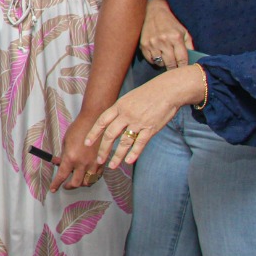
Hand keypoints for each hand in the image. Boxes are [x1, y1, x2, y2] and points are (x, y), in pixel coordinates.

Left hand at [50, 115, 102, 191]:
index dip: (56, 184)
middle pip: (76, 183)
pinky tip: (87, 175)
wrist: (95, 121)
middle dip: (69, 186)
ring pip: (88, 182)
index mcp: (71, 158)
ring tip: (76, 179)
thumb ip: (64, 155)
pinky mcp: (102, 162)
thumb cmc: (78, 128)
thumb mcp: (66, 141)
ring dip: (81, 183)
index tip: (53, 189)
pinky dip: (91, 178)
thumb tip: (60, 163)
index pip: (62, 176)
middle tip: (65, 185)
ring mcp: (94, 164)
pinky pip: (97, 176)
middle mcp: (83, 163)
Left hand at [86, 66, 202, 167]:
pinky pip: (140, 143)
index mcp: (119, 106)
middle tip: (99, 160)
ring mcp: (138, 122)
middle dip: (103, 149)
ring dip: (117, 156)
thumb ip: (120, 110)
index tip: (87, 143)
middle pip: (110, 134)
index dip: (93, 133)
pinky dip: (134, 153)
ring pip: (124, 142)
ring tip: (112, 166)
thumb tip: (112, 123)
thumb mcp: (129, 98)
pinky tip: (128, 161)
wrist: (168, 90)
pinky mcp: (151, 128)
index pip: (102, 121)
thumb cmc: (149, 93)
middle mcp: (126, 115)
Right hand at [139, 0, 191, 69]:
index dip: (183, 67)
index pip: (182, 59)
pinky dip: (155, 61)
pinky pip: (150, 60)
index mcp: (176, 38)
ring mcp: (153, 43)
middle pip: (171, 64)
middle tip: (175, 69)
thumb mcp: (184, 32)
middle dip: (174, 68)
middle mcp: (164, 41)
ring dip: (164, 64)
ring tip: (166, 60)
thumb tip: (192, 60)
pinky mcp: (144, 45)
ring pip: (160, 63)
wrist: (154, 12)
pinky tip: (158, 56)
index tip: (184, 70)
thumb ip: (189, 45)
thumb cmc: (171, 23)